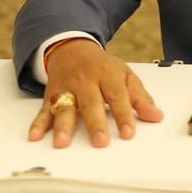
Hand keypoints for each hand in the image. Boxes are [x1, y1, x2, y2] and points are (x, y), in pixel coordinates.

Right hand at [28, 40, 162, 147]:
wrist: (73, 50)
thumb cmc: (103, 67)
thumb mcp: (125, 75)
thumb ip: (140, 97)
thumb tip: (156, 116)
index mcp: (108, 75)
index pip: (117, 96)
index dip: (124, 115)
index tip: (128, 133)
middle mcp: (86, 81)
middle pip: (91, 103)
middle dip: (95, 123)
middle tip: (100, 141)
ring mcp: (67, 88)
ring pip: (65, 106)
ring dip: (63, 125)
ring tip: (62, 142)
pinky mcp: (51, 95)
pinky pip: (43, 109)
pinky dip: (38, 123)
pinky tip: (35, 136)